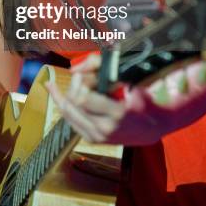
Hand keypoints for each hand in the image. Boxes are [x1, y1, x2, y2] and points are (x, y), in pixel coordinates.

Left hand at [45, 52, 205, 144]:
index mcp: (117, 113)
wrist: (152, 129)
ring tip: (63, 82)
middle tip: (82, 76)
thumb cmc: (143, 101)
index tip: (88, 73)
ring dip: (65, 93)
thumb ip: (105, 68)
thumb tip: (79, 66)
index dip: (82, 81)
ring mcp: (97, 136)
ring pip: (67, 111)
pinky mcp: (91, 139)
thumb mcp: (131, 81)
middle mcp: (105, 128)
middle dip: (74, 85)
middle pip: (74, 103)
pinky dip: (61, 103)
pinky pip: (69, 120)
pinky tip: (52, 89)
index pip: (84, 97)